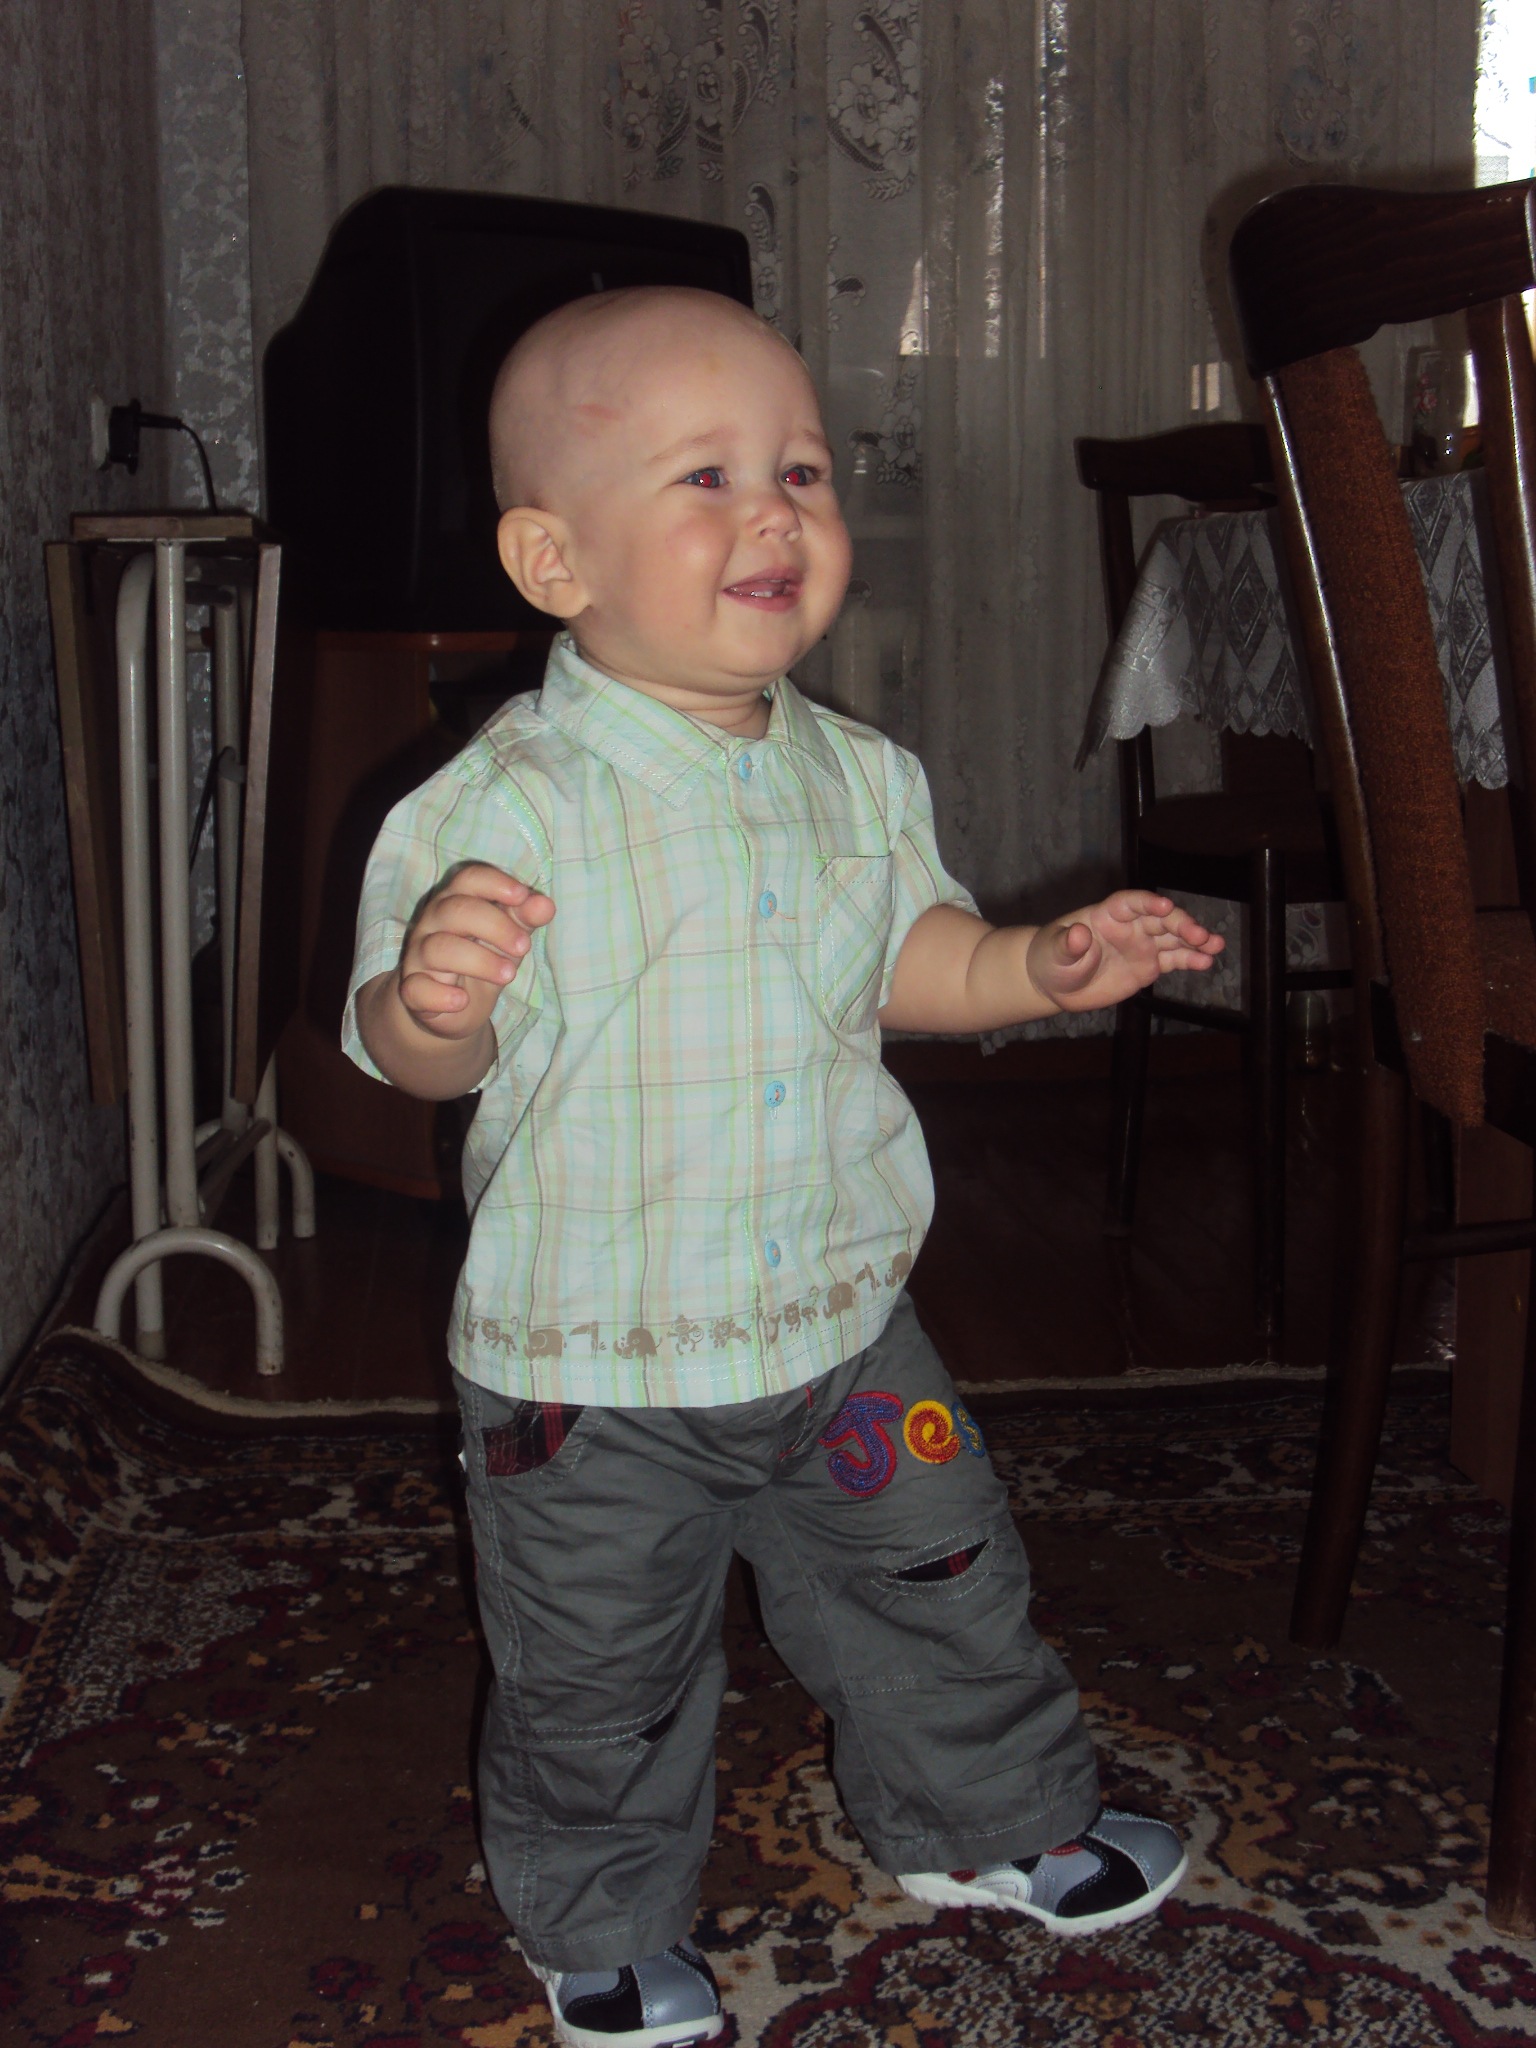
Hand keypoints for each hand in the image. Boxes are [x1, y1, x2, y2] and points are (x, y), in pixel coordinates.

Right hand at [396, 863, 554, 1041]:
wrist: (452, 1007)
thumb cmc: (482, 960)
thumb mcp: (508, 939)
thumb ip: (524, 919)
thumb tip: (545, 905)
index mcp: (455, 902)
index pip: (467, 879)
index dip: (494, 883)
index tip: (522, 896)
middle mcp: (432, 924)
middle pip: (456, 911)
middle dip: (496, 926)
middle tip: (525, 947)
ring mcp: (418, 958)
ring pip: (438, 948)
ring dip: (479, 961)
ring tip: (508, 974)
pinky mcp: (413, 992)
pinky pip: (416, 989)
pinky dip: (440, 995)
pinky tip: (461, 1000)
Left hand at [1026, 891, 1222, 1012]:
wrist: (1057, 983)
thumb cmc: (1053, 959)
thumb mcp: (1056, 952)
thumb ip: (1069, 944)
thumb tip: (1078, 934)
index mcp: (1108, 914)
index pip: (1132, 903)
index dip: (1148, 903)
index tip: (1164, 906)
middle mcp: (1130, 926)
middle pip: (1160, 919)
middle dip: (1181, 924)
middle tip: (1200, 935)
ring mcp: (1142, 945)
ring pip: (1173, 938)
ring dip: (1195, 940)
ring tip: (1216, 945)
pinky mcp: (1149, 965)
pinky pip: (1173, 960)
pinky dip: (1190, 960)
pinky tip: (1206, 962)